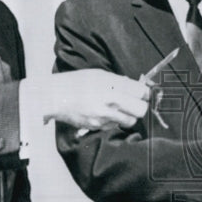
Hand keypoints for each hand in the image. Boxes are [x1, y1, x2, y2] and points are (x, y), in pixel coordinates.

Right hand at [30, 69, 149, 129]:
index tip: (143, 93)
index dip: (146, 93)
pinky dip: (114, 121)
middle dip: (140, 106)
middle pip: (141, 110)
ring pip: (130, 121)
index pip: (142, 92)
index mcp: (112, 85)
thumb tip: (137, 87)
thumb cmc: (76, 82)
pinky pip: (115, 126)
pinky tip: (104, 113)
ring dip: (128, 115)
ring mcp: (105, 117)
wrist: (55, 97)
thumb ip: (120, 81)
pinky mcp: (98, 127)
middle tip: (134, 102)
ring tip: (118, 108)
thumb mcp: (100, 75)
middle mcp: (111, 102)